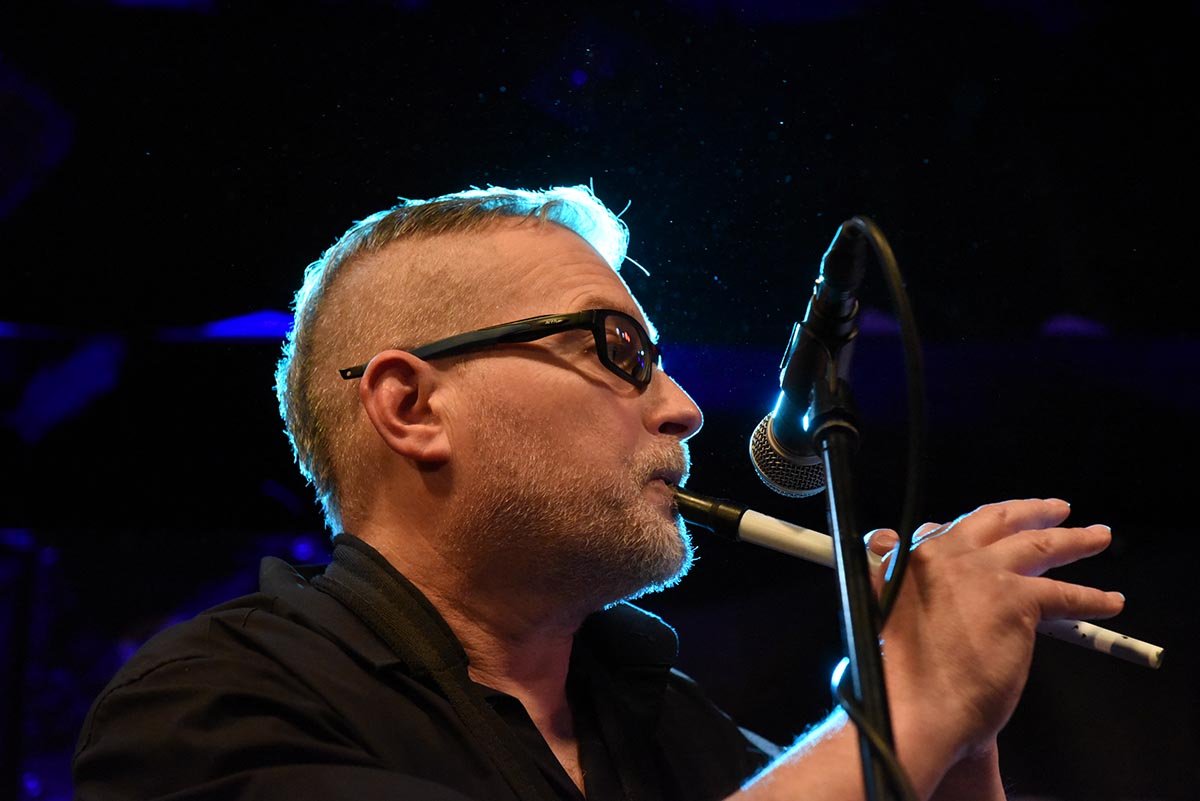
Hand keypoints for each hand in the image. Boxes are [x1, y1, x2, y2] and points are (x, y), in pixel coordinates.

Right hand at [863, 499, 1122, 784]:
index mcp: (906, 558)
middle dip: (1028, 511)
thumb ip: (888, 579)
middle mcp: (944, 554)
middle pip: (993, 520)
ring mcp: (982, 573)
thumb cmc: (892, 675)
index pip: (940, 529)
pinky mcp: (1016, 599)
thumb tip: (883, 545)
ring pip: (1036, 545)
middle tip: (1055, 510)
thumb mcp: (873, 611)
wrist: (913, 703)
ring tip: (1097, 536)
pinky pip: (1063, 593)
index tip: (983, 531)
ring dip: (1072, 539)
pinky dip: (1091, 598)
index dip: (967, 530)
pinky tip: (1109, 602)